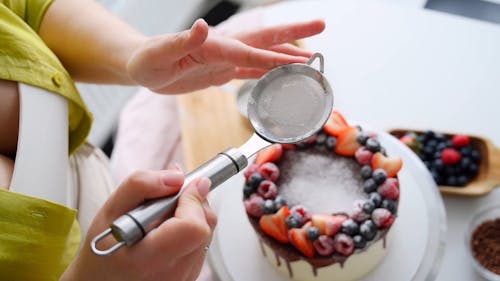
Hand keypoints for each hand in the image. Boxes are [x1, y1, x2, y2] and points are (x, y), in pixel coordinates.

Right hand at [61, 169, 215, 280]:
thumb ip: (141, 185)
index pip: (193, 227)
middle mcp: (171, 275)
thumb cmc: (103, 249)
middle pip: (205, 228)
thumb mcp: (110, 210)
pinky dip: (191, 232)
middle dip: (193, 203)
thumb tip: (176, 176)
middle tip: (170, 198)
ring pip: (207, 236)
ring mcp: (183, 279)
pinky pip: (202, 247)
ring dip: (193, 216)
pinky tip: (168, 232)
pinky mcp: (191, 278)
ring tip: (164, 217)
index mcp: (148, 260)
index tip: (182, 186)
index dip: (193, 200)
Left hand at [126, 18, 324, 93]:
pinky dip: (269, 74)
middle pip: (265, 40)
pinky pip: (251, 72)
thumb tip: (202, 27)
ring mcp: (226, 59)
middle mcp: (225, 49)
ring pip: (263, 56)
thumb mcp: (160, 53)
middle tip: (320, 26)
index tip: (300, 60)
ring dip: (287, 56)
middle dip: (293, 34)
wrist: (143, 66)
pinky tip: (283, 76)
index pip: (250, 52)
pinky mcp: (222, 71)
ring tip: (312, 57)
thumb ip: (183, 41)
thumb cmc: (148, 60)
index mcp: (214, 45)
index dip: (275, 58)